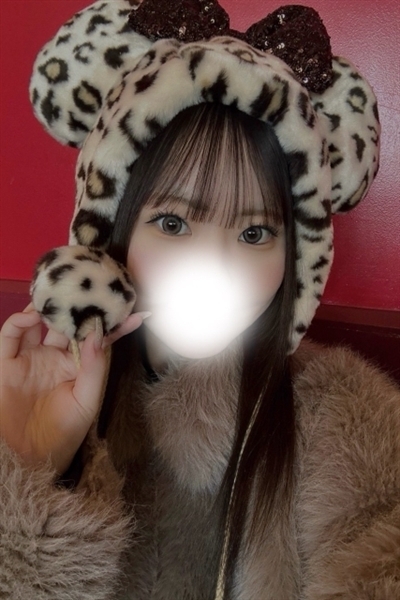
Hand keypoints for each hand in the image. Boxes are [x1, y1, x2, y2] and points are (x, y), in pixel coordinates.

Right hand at [0, 306, 144, 473]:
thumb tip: (99, 333)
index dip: (111, 322)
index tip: (130, 308)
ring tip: (59, 294)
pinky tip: (32, 314)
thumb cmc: (65, 432)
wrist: (31, 457)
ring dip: (47, 307)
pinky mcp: (7, 362)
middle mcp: (54, 355)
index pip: (94, 335)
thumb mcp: (87, 400)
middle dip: (76, 305)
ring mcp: (30, 356)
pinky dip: (18, 321)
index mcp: (77, 363)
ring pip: (38, 322)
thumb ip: (94, 366)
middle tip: (86, 287)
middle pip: (66, 322)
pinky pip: (10, 336)